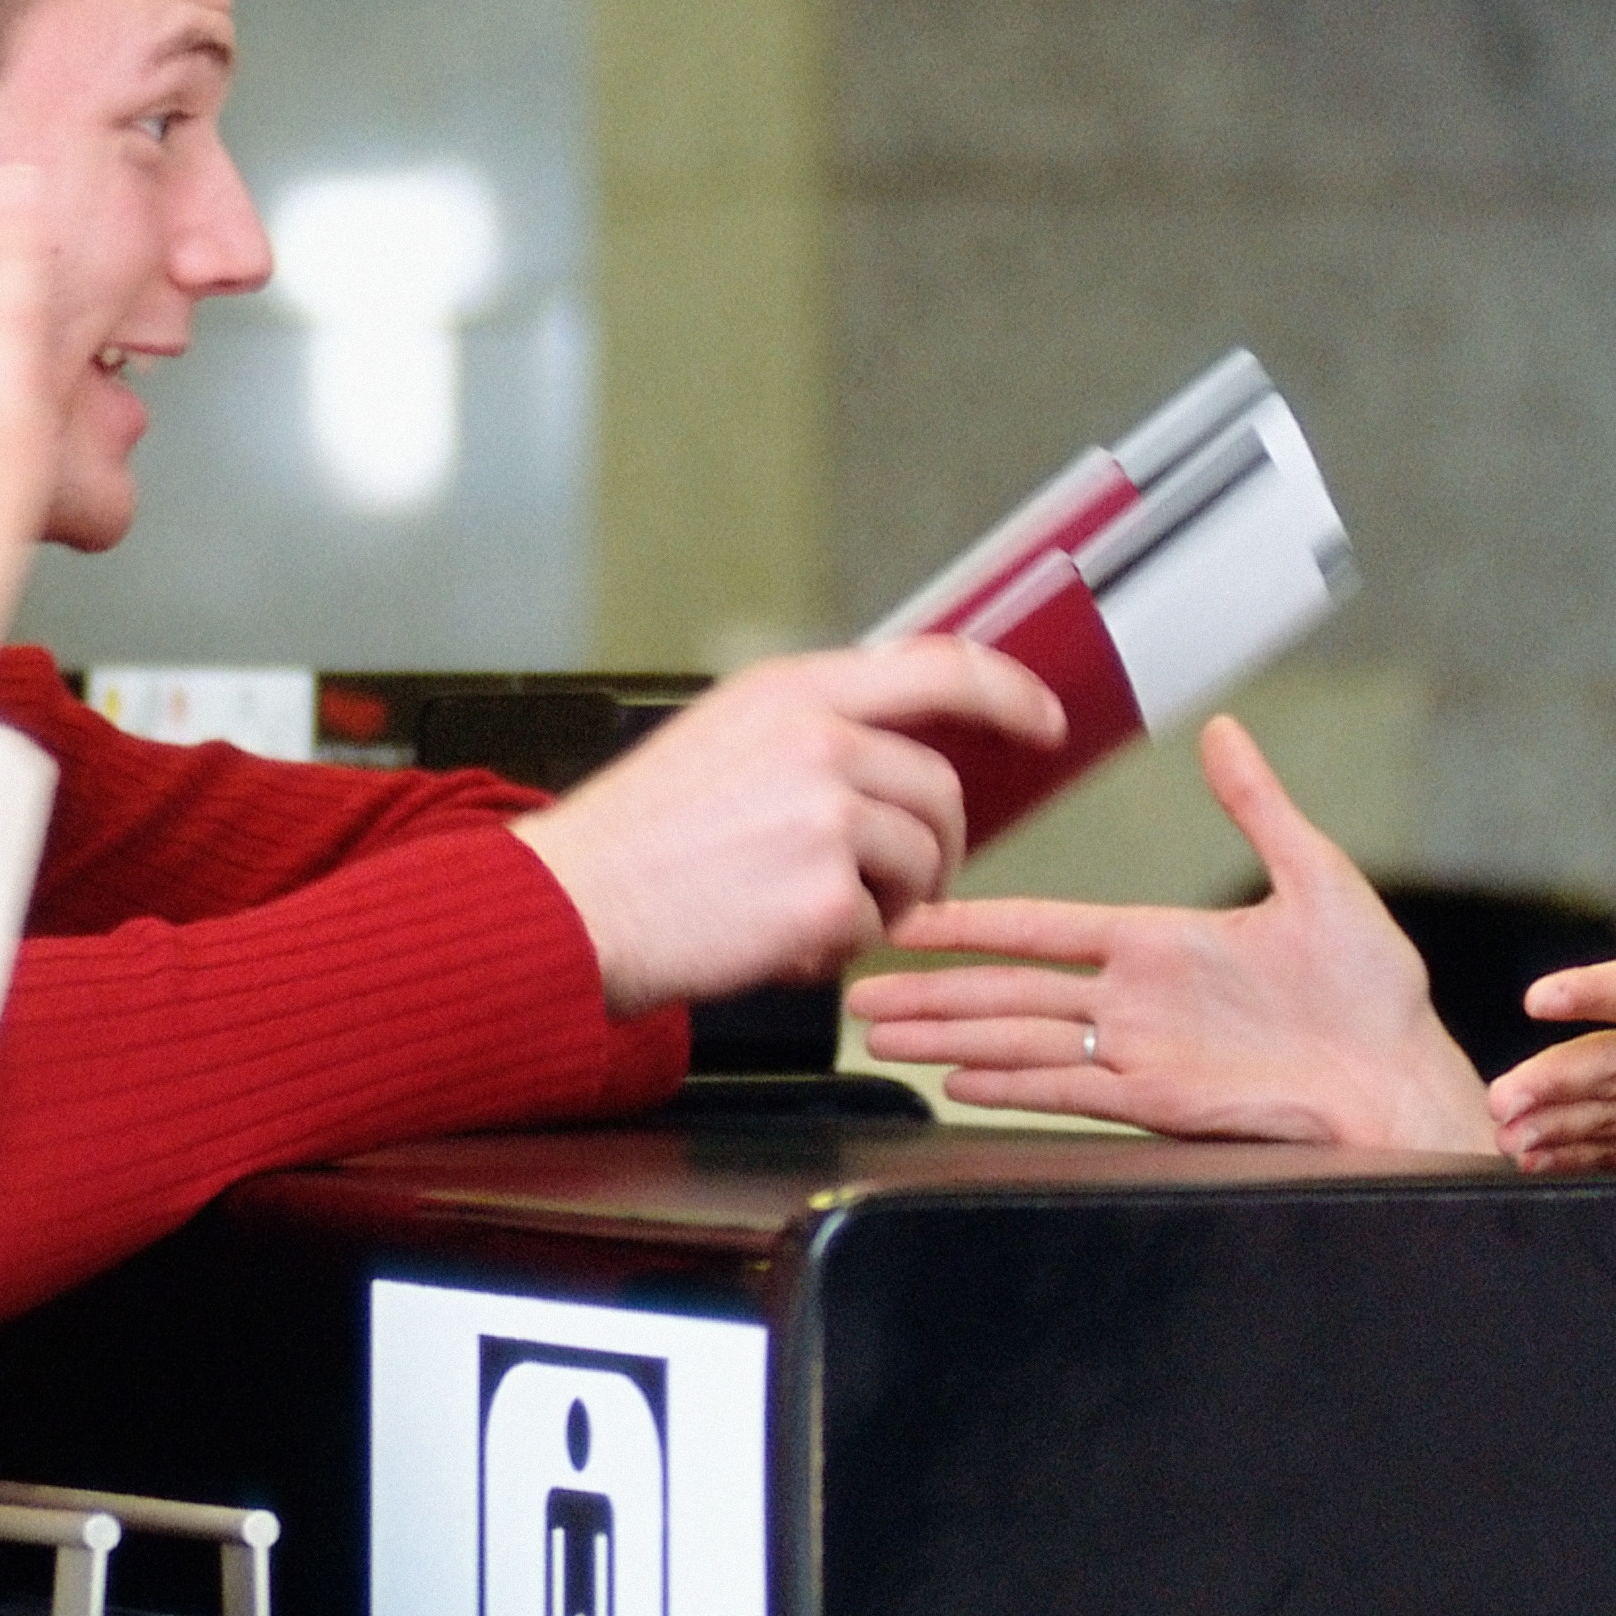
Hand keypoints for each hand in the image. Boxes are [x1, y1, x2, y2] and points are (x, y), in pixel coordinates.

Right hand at [507, 639, 1069, 1012]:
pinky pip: (879, 927)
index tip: (1044, 719)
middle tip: (899, 885)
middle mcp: (816, 739)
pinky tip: (781, 943)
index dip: (1010, 691)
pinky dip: (840, 949)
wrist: (571, 909)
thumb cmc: (637, 840)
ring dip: (888, 902)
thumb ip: (810, 731)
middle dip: (936, 846)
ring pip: (922, 862)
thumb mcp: (721, 740)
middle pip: (941, 790)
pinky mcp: (826, 893)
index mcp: (791, 691)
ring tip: (815, 916)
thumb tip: (895, 753)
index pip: (940, 666)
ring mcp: (824, 813)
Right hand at [848, 718, 1502, 1152]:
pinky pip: (1068, 1092)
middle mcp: (1137, 1002)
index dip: (976, 922)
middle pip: (1010, 991)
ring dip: (952, 1040)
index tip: (916, 914)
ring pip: (1021, 1042)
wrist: (1400, 1080)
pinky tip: (957, 1084)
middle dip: (933, 992)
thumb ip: (1259, 808)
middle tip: (861, 989)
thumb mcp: (1318, 880)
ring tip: (883, 1035)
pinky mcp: (1159, 1105)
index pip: (1042, 927)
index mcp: (1160, 944)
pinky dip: (1011, 1087)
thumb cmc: (1376, 993)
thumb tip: (1226, 732)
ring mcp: (1141, 1056)